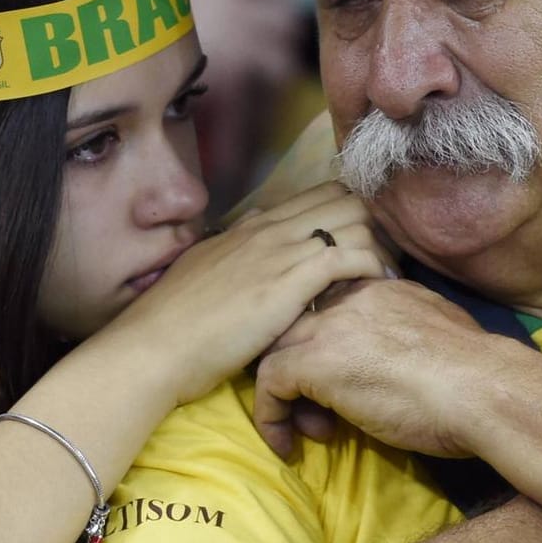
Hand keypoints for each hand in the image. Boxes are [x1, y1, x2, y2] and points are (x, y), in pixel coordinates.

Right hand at [103, 182, 394, 401]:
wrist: (154, 346)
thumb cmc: (175, 322)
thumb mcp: (205, 272)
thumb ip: (234, 253)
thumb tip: (250, 236)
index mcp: (251, 226)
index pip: (319, 196)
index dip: (350, 213)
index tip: (364, 242)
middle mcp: (269, 228)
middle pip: (345, 199)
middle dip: (375, 225)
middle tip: (386, 260)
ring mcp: (280, 250)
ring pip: (355, 220)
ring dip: (380, 246)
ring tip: (387, 277)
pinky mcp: (289, 280)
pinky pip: (350, 255)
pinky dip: (372, 267)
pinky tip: (376, 289)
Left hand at [253, 277, 520, 458]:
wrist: (481, 390)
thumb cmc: (475, 376)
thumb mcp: (440, 334)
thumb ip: (410, 334)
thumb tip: (405, 357)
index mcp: (381, 289)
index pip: (331, 306)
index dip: (328, 344)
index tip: (344, 380)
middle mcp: (349, 297)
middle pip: (297, 325)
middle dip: (301, 367)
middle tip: (324, 411)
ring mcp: (330, 327)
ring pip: (276, 350)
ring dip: (285, 394)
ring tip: (313, 430)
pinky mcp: (315, 361)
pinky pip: (269, 382)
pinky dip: (270, 416)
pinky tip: (287, 445)